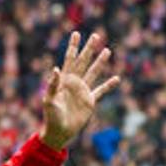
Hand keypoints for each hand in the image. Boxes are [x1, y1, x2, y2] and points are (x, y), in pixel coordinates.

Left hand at [40, 32, 119, 150]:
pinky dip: (109, 85)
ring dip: (100, 62)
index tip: (76, 33)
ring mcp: (82, 91)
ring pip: (93, 72)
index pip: (69, 59)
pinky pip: (101, 91)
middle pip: (83, 62)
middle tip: (96, 35)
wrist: (59, 132)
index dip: (72, 47)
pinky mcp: (90, 101)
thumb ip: (52, 85)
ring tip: (107, 50)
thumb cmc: (51, 116)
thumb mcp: (49, 100)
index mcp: (63, 80)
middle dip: (89, 49)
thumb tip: (55, 69)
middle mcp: (74, 82)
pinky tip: (117, 78)